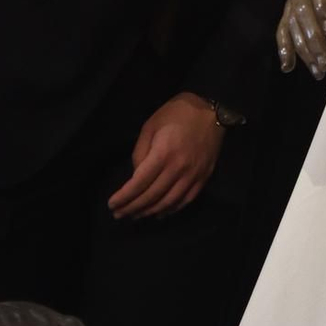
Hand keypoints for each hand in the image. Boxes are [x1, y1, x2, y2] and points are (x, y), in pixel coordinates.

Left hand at [108, 94, 223, 220]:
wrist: (213, 110)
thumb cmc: (177, 113)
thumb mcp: (150, 126)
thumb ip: (140, 152)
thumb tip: (136, 176)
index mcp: (163, 153)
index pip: (139, 183)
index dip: (124, 197)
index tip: (112, 205)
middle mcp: (179, 168)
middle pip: (152, 196)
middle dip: (132, 207)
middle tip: (119, 214)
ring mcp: (193, 175)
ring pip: (169, 202)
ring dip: (150, 211)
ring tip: (136, 215)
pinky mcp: (204, 177)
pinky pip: (186, 200)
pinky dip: (172, 209)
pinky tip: (161, 213)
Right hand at [277, 0, 325, 77]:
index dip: (323, 9)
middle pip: (303, 13)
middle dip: (313, 40)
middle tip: (325, 63)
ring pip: (294, 23)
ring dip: (303, 48)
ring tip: (317, 70)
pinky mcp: (293, 0)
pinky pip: (284, 24)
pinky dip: (284, 45)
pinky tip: (288, 65)